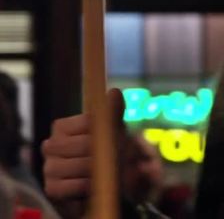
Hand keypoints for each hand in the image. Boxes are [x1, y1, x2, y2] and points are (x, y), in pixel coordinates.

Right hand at [41, 88, 125, 217]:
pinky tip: (92, 184)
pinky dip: (87, 185)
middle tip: (115, 157)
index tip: (117, 138)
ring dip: (98, 170)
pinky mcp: (51, 188)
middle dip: (105, 152)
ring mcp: (48, 167)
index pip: (89, 122)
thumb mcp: (114, 131)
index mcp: (61, 127)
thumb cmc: (109, 153)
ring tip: (105, 171)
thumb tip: (114, 92)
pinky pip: (72, 185)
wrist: (107, 184)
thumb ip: (113, 112)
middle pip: (85, 144)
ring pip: (79, 165)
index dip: (109, 131)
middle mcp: (50, 145)